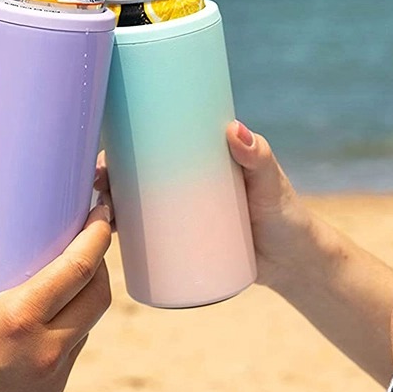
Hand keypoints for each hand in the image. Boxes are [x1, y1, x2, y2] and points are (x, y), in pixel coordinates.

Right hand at [0, 206, 112, 391]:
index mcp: (20, 319)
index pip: (80, 268)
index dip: (99, 234)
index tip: (102, 209)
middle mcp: (47, 347)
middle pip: (100, 294)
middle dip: (103, 260)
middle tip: (90, 237)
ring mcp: (55, 375)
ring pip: (91, 323)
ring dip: (89, 293)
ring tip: (72, 270)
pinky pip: (74, 349)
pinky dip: (72, 324)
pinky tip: (53, 314)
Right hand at [94, 124, 315, 290]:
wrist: (292, 262)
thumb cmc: (284, 214)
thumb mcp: (268, 183)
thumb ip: (258, 156)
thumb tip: (234, 129)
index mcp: (197, 160)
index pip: (151, 144)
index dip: (121, 145)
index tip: (104, 153)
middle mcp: (182, 183)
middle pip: (133, 175)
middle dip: (107, 178)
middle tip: (100, 186)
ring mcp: (180, 214)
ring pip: (133, 205)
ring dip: (108, 207)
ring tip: (102, 215)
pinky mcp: (181, 244)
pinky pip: (144, 237)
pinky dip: (122, 235)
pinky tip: (100, 239)